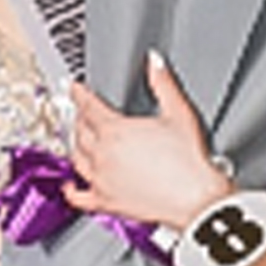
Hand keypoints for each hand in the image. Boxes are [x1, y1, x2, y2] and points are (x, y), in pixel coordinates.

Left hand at [65, 50, 230, 229]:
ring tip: (80, 140)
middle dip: (80, 118)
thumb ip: (163, 83)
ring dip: (76, 146)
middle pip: (80, 131)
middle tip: (82, 111)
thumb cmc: (189, 161)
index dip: (80, 94)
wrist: (196, 199)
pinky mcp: (106, 203)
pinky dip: (70, 190)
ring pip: (76, 158)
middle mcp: (102, 155)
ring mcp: (101, 180)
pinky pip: (79, 197)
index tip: (75, 89)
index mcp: (116, 130)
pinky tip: (70, 186)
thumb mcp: (179, 112)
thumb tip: (154, 62)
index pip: (89, 106)